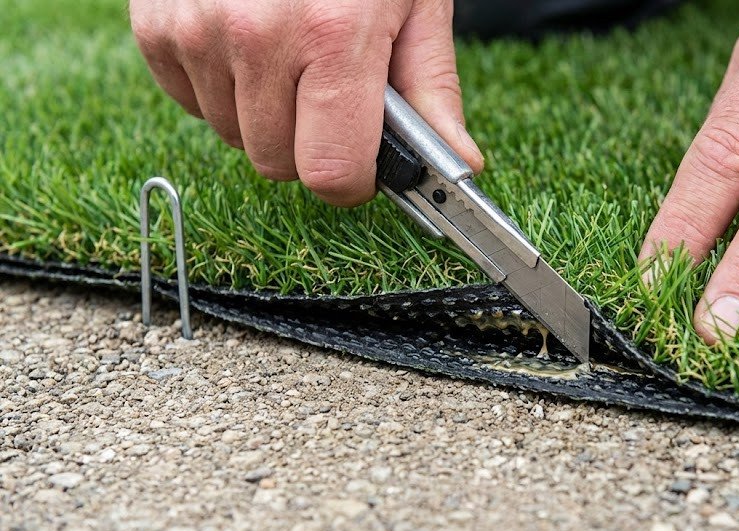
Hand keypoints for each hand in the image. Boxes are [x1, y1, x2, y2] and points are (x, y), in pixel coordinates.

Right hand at [129, 0, 482, 205]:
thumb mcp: (415, 2)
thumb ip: (431, 88)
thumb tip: (456, 164)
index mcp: (333, 36)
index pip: (331, 173)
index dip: (353, 180)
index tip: (362, 164)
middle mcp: (257, 36)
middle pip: (278, 163)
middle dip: (309, 144)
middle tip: (328, 92)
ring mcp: (197, 29)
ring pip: (234, 136)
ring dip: (265, 115)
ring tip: (289, 54)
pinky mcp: (156, 25)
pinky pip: (191, 102)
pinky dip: (222, 88)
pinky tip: (247, 43)